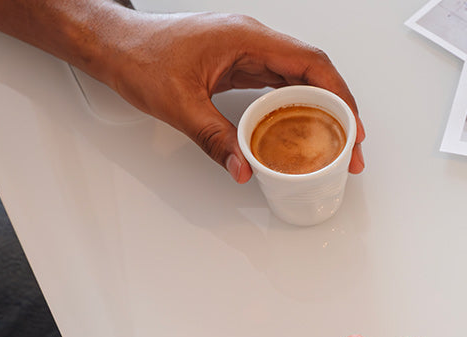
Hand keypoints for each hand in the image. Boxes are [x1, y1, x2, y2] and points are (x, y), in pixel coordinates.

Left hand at [97, 10, 365, 182]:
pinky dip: (300, 106)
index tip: (351, 126)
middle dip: (339, 109)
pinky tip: (305, 130)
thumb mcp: (178, 104)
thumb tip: (244, 168)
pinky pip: (282, 83)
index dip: (339, 95)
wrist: (115, 44)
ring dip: (323, 109)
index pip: (310, 63)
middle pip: (314, 71)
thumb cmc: (140, 56)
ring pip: (302, 78)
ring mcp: (249, 51)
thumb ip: (215, 139)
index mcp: (246, 39)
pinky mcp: (242, 64)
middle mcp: (254, 40)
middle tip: (350, 147)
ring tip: (335, 144)